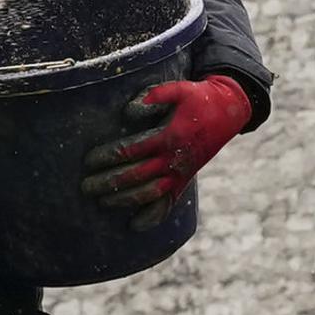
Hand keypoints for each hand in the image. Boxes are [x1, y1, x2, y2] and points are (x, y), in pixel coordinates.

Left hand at [81, 75, 251, 222]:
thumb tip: (129, 110)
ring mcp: (180, 173)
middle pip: (135, 176)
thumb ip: (155, 96)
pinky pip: (168, 203)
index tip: (89, 161)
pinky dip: (153, 216)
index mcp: (169, 137)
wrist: (228, 111)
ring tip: (102, 203)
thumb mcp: (179, 89)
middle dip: (108, 183)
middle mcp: (173, 159)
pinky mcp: (185, 180)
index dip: (108, 157)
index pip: (131, 150)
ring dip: (124, 200)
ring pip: (148, 193)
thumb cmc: (199, 98)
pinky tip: (135, 225)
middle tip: (85, 187)